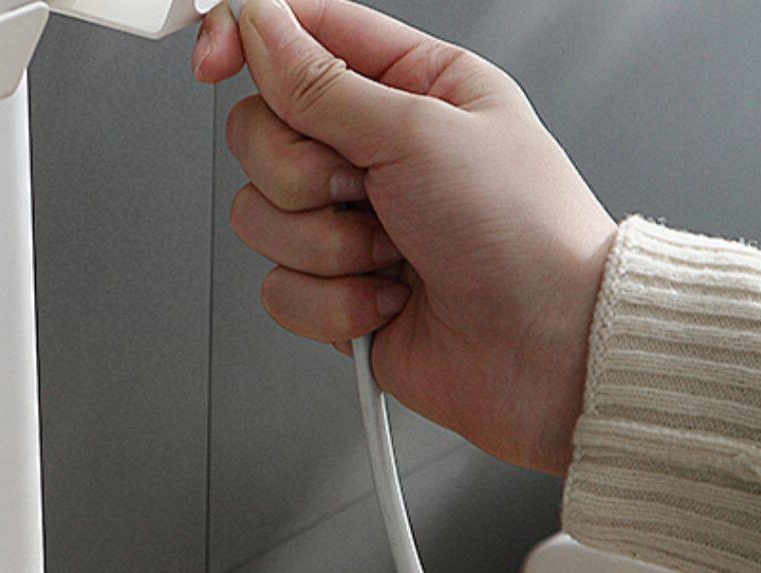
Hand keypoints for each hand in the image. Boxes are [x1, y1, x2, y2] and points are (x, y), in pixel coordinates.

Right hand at [193, 0, 616, 474]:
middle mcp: (376, 151)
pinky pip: (277, 287)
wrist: (547, 352)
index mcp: (411, 86)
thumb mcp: (421, 131)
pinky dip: (333, 302)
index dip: (247, 41)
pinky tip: (389, 298)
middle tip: (362, 187)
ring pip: (259, 214)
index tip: (213, 60)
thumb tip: (262, 26)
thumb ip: (322, 83)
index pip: (302, 36)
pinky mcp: (337, 292)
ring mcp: (352, 224)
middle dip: (301, 172)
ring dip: (325, 245)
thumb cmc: (524, 235)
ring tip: (392, 252)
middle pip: (260, 132)